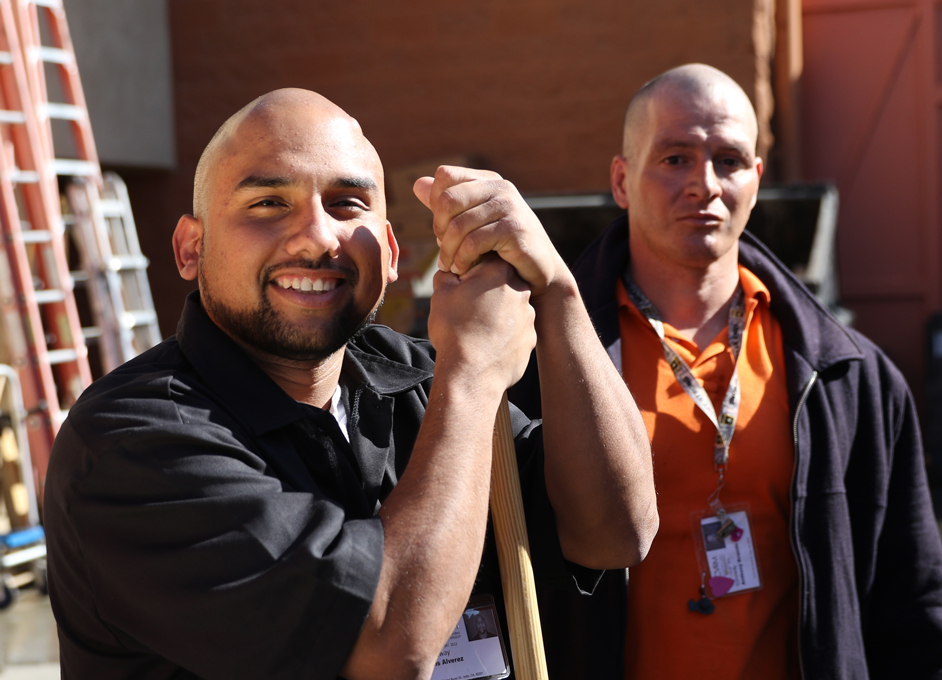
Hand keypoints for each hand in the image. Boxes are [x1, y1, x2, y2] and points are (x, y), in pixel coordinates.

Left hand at [413, 166, 566, 297]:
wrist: (539, 271)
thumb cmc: (503, 248)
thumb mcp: (474, 223)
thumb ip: (448, 205)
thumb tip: (417, 184)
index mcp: (488, 181)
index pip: (445, 176)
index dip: (434, 204)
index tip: (440, 230)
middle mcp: (500, 188)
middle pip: (448, 199)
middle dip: (439, 229)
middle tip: (443, 252)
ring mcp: (509, 206)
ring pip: (459, 224)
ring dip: (448, 250)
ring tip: (449, 266)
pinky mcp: (515, 229)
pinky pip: (474, 242)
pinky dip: (462, 259)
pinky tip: (462, 269)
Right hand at [427, 253, 535, 391]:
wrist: (471, 374)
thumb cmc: (454, 331)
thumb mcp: (441, 294)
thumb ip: (447, 274)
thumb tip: (449, 270)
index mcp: (499, 272)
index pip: (488, 259)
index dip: (473, 271)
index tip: (463, 284)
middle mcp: (521, 290)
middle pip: (502, 283)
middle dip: (487, 292)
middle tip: (469, 308)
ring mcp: (529, 317)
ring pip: (510, 308)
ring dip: (497, 314)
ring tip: (477, 330)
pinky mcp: (531, 339)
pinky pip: (516, 331)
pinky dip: (504, 335)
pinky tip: (488, 345)